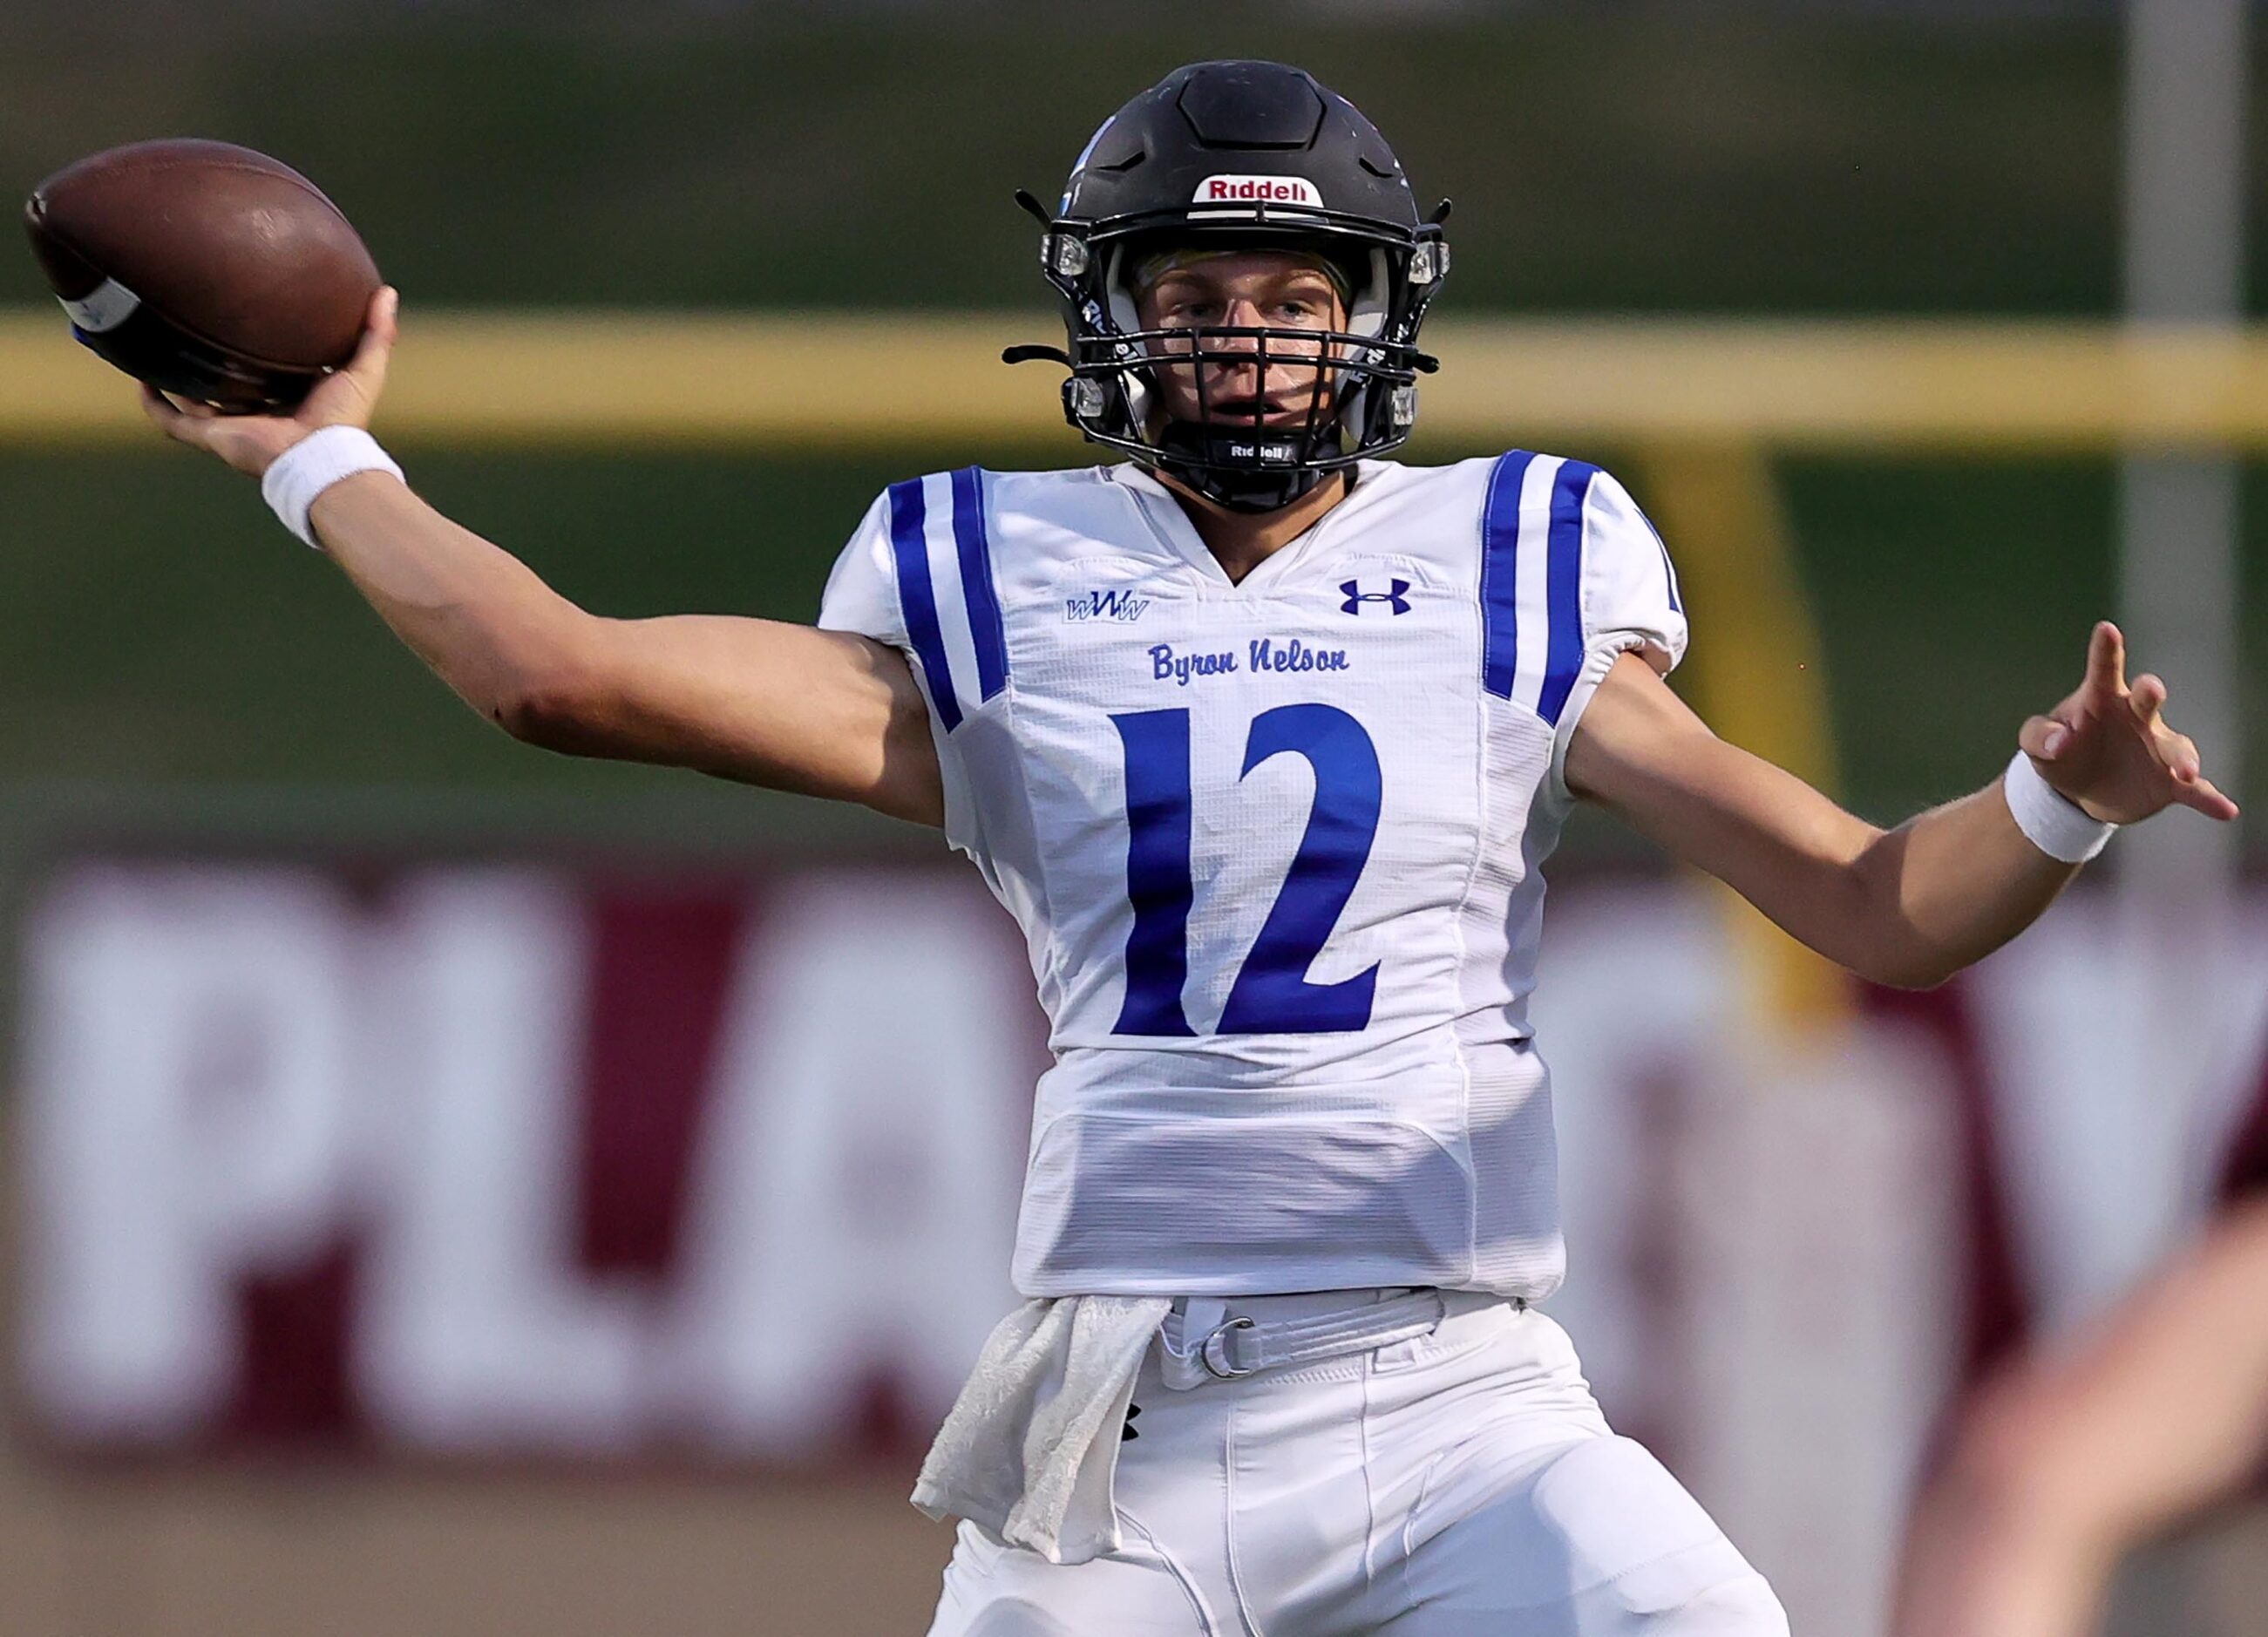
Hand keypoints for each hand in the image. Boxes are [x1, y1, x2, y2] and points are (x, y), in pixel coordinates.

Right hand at [140, 285, 398, 477]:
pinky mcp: (210, 435)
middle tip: (189, 324)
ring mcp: (229, 424)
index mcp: (287, 398)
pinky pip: (171, 420)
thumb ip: (376, 333)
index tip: (243, 317)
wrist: (320, 457)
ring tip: (155, 344)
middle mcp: (254, 411)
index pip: (265, 368)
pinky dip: (154, 402)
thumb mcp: (363, 369)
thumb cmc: (343, 421)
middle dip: (207, 360)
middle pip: (224, 383)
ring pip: (191, 399)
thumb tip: (386, 291)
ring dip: (173, 376)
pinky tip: (140, 376)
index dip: (253, 347)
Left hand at [2019, 622, 2237, 824]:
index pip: (2103, 670)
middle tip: (2151, 689)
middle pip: (2146, 700)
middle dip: (2149, 693)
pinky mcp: (2169, 781)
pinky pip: (2194, 789)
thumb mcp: (2037, 744)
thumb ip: (2038, 737)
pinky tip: (2226, 809)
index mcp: (2100, 698)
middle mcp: (2136, 716)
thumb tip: (2059, 742)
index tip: (2106, 629)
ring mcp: (2157, 746)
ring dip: (2181, 758)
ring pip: (2175, 747)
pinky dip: (2209, 798)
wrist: (2078, 789)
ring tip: (2185, 772)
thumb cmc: (2059, 750)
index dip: (2106, 650)